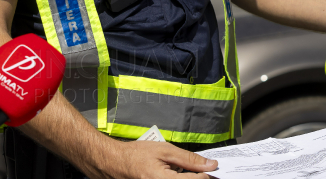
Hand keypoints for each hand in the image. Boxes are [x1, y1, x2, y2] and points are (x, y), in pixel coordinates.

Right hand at [88, 141, 216, 178]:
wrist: (114, 163)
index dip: (206, 174)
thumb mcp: (165, 150)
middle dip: (196, 177)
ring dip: (187, 178)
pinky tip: (176, 176)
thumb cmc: (136, 155)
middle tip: (200, 171)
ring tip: (184, 172)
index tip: (211, 168)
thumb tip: (210, 164)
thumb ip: (189, 159)